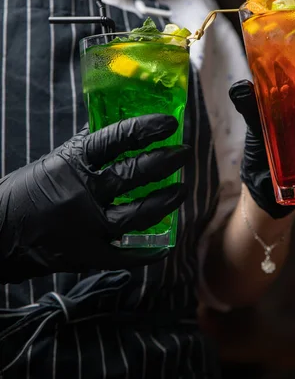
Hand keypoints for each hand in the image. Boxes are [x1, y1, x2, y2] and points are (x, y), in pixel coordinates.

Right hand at [0, 115, 190, 282]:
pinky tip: (166, 246)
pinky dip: (149, 252)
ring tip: (181, 189)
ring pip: (138, 214)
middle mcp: (82, 192)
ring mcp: (87, 226)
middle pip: (134, 174)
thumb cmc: (26, 192)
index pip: (117, 139)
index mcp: (72, 162)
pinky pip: (126, 255)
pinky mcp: (87, 255)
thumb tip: (119, 126)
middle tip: (183, 152)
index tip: (169, 123)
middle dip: (165, 161)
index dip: (146, 129)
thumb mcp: (55, 161)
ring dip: (165, 201)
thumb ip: (88, 148)